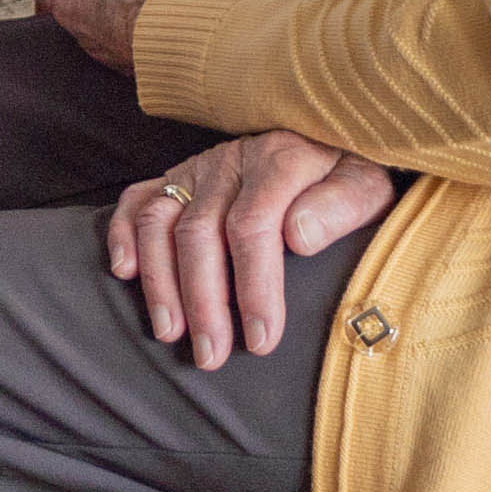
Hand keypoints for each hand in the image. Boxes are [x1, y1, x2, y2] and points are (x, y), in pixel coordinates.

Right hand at [106, 131, 402, 368]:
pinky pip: (137, 199)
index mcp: (280, 160)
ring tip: (169, 332)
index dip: (253, 288)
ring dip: (160, 280)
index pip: (253, 227)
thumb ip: (340, 206)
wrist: (329, 136)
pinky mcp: (178, 176)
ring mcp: (199, 168)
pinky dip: (123, 234)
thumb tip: (299, 236)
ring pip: (160, 220)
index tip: (261, 339)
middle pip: (200, 232)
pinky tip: (125, 272)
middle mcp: (232, 161)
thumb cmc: (349, 173)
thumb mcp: (368, 184)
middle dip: (203, 300)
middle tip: (212, 355)